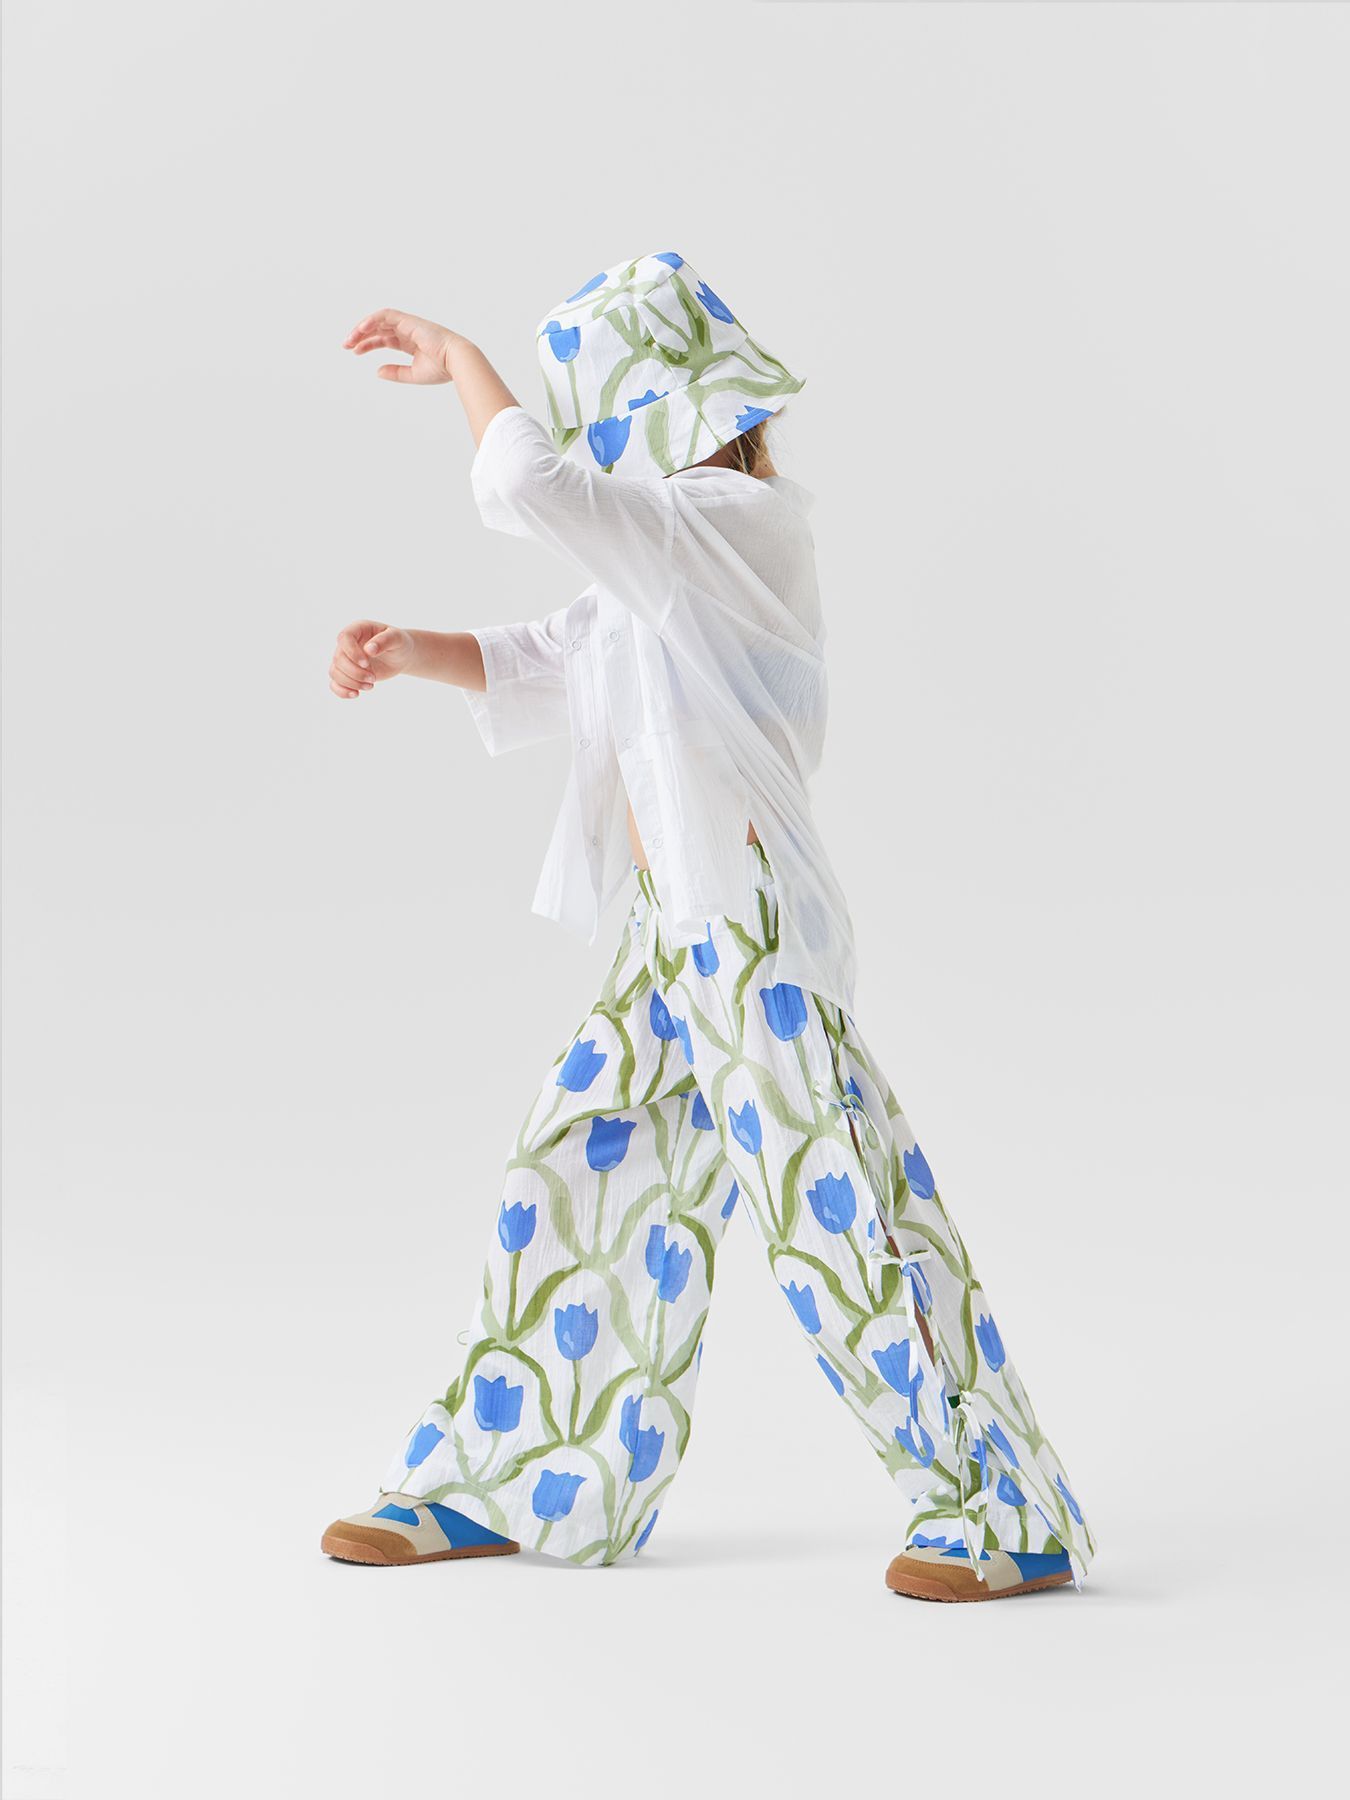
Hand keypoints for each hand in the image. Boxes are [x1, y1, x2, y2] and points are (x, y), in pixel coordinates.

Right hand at [329, 620, 416, 698]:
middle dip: (355, 672)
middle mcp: (347, 644)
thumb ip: (384, 641)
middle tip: (373, 678)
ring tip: (370, 685)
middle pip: (338, 658)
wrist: (400, 656)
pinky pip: (335, 683)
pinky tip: (356, 694)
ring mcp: (346, 659)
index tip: (366, 663)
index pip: (344, 637)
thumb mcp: (397, 638)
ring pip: (335, 672)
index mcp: (358, 629)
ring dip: (351, 683)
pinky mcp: (347, 673)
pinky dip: (342, 691)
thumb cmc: (399, 643)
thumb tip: (369, 649)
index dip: (352, 652)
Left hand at [342, 309, 464, 384]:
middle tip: (346, 345)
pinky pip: (385, 315)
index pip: (383, 339)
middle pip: (378, 328)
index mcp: (409, 342)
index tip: (354, 352)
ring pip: (378, 320)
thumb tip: (377, 372)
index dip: (367, 344)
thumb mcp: (413, 374)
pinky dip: (372, 319)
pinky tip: (361, 329)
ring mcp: (407, 324)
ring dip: (362, 327)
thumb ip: (395, 373)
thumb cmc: (441, 369)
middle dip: (360, 335)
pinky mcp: (408, 320)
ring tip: (350, 339)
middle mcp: (407, 331)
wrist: (456, 361)